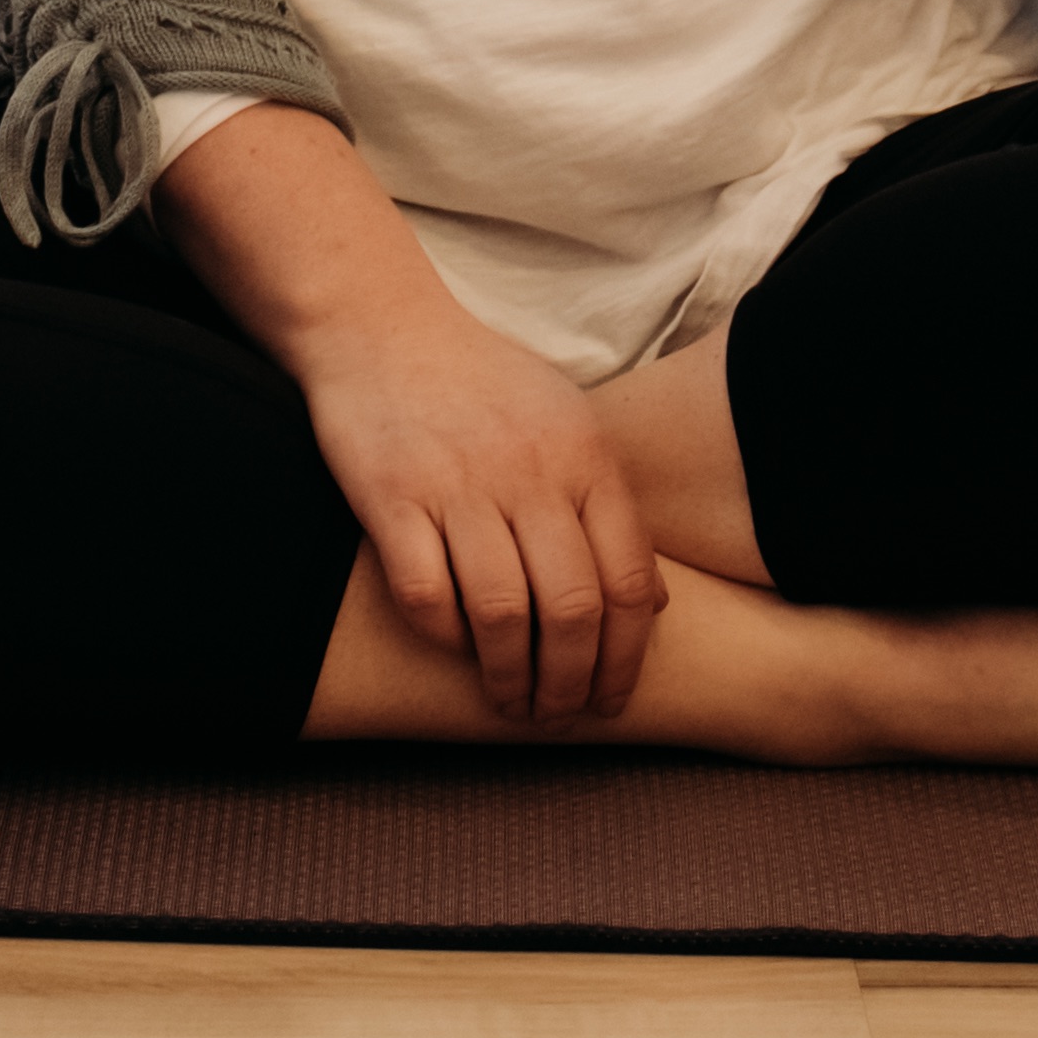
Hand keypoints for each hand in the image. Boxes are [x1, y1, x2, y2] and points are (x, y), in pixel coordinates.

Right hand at [291, 291, 670, 723]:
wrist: (381, 323)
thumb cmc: (482, 380)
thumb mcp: (567, 421)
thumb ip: (610, 506)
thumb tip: (656, 600)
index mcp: (584, 457)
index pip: (630, 580)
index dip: (627, 656)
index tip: (612, 699)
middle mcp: (530, 473)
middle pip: (572, 609)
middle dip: (571, 682)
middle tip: (559, 715)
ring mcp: (459, 484)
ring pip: (503, 613)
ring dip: (509, 676)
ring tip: (510, 701)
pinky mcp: (391, 496)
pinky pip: (426, 594)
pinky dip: (444, 636)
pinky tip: (453, 648)